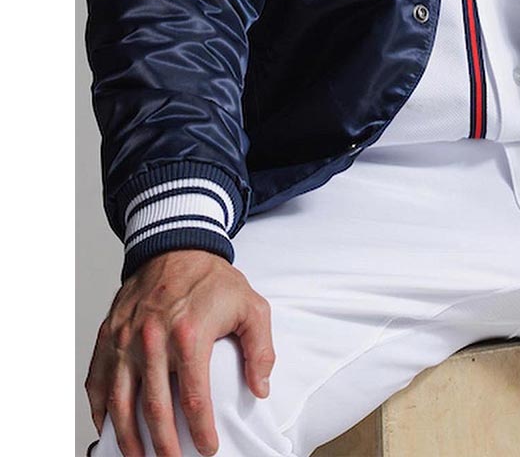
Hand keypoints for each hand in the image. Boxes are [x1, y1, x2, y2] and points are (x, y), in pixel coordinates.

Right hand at [85, 250, 274, 456]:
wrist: (176, 245)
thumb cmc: (214, 279)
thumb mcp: (252, 306)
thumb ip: (260, 349)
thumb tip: (260, 388)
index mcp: (190, 334)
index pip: (195, 397)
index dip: (201, 430)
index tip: (208, 449)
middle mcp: (152, 339)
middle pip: (153, 408)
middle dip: (163, 444)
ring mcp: (125, 338)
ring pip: (120, 401)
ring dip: (127, 437)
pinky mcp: (108, 334)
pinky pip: (96, 379)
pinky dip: (98, 409)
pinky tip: (107, 428)